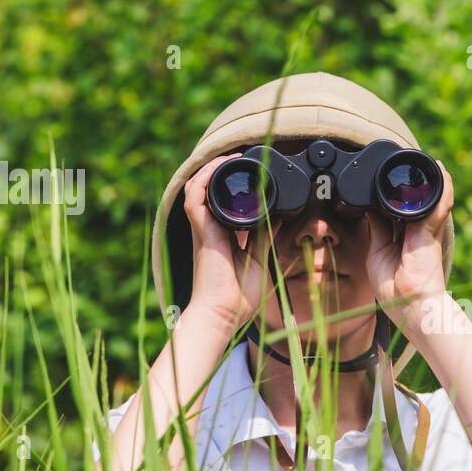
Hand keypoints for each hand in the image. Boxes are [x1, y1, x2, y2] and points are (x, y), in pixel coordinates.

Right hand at [180, 154, 272, 334]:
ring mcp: (204, 229)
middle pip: (210, 192)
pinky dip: (202, 180)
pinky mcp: (200, 231)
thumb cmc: (241, 295)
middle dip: (222, 172)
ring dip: (212, 171)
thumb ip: (265, 237)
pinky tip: (216, 169)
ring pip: (199, 189)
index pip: (228, 204)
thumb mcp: (259, 259)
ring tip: (230, 158)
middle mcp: (212, 229)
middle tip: (242, 158)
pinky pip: (194, 198)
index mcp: (226, 236)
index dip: (237, 187)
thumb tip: (277, 217)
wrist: (225, 312)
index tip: (254, 173)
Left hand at [365, 159, 452, 334]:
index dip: (396, 194)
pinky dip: (441, 188)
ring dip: (432, 181)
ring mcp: (426, 232)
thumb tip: (369, 209)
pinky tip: (441, 172)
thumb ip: (377, 229)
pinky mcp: (429, 233)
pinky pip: (437, 206)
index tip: (389, 178)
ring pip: (431, 200)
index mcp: (404, 238)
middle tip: (409, 163)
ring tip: (431, 161)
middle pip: (416, 201)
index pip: (400, 209)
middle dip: (414, 184)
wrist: (411, 306)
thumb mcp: (378, 253)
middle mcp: (418, 232)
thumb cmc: (396, 289)